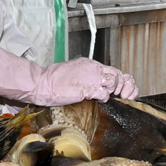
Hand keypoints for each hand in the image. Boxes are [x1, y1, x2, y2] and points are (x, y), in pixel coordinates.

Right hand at [0, 48, 136, 105]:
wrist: (40, 83)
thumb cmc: (53, 81)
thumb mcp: (74, 74)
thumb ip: (87, 77)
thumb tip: (95, 86)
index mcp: (90, 65)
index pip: (113, 70)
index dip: (122, 81)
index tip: (123, 91)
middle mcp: (93, 68)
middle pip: (118, 75)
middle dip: (125, 86)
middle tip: (124, 96)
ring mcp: (91, 77)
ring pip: (114, 82)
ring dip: (115, 92)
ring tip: (112, 98)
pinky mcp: (87, 88)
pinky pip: (104, 93)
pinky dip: (105, 98)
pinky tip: (99, 100)